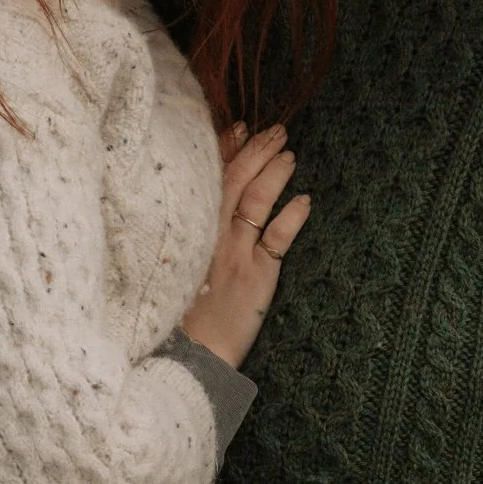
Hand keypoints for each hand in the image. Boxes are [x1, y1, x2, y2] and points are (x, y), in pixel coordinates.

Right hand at [182, 124, 310, 369]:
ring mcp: (234, 253)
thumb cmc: (181, 315)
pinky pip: (277, 239)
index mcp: (190, 230)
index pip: (210, 179)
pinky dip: (292, 217)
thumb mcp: (177, 268)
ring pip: (256, 201)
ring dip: (275, 173)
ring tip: (290, 155)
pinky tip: (305, 201)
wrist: (190, 355)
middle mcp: (211, 235)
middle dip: (257, 151)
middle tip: (276, 131)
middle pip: (235, 180)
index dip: (226, 149)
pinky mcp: (256, 276)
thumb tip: (200, 204)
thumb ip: (189, 232)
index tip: (240, 128)